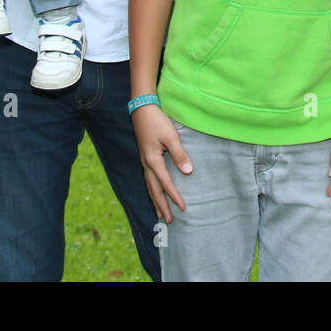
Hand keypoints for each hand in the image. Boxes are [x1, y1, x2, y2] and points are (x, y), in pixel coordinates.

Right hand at [131, 104, 191, 222]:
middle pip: (154, 190)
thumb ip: (180, 155)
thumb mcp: (171, 137)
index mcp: (152, 161)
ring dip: (155, 201)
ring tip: (160, 214)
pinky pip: (149, 180)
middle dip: (162, 205)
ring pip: (149, 186)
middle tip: (168, 220)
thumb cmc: (157, 122)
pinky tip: (155, 194)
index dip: (174, 196)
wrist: (142, 110)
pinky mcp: (145, 158)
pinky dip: (152, 190)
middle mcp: (146, 164)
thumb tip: (188, 172)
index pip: (165, 183)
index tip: (183, 208)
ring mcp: (144, 162)